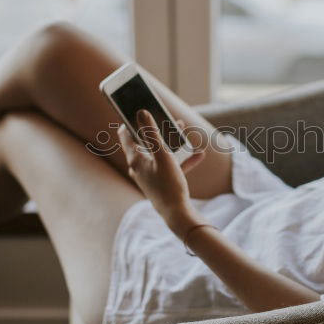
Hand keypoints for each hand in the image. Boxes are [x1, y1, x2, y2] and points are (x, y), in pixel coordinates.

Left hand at [117, 110, 204, 225]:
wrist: (177, 213)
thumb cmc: (168, 185)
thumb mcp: (163, 155)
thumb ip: (152, 134)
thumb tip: (141, 113)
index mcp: (135, 159)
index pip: (125, 135)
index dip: (130, 121)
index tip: (138, 111)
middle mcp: (139, 166)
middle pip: (145, 142)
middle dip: (158, 130)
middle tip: (167, 119)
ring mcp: (150, 174)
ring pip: (160, 152)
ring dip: (173, 143)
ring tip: (183, 133)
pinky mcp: (160, 180)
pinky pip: (171, 165)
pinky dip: (182, 160)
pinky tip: (198, 154)